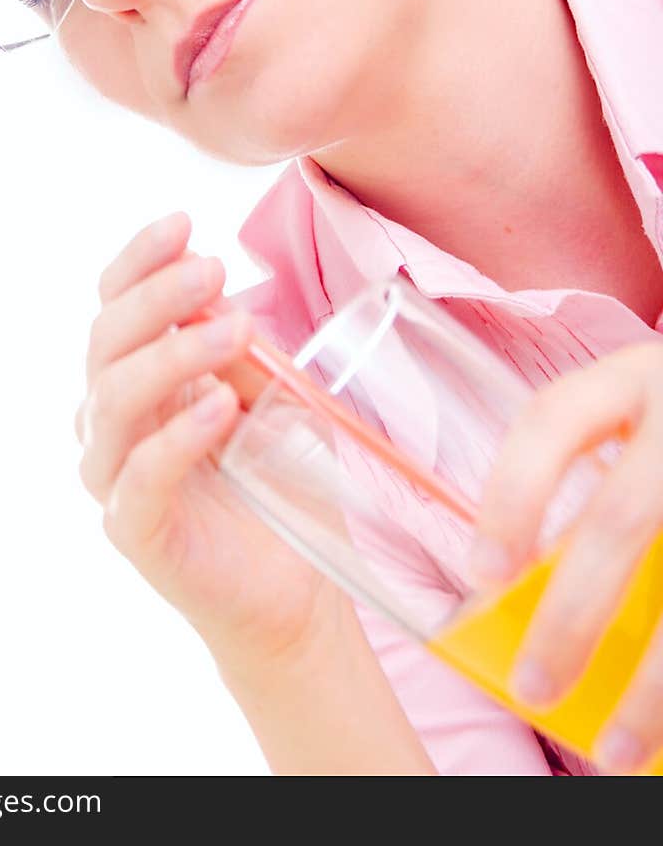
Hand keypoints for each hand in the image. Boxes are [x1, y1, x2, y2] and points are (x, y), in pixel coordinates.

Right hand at [75, 209, 344, 673]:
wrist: (289, 589)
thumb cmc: (271, 482)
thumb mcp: (263, 394)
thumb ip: (236, 349)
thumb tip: (225, 291)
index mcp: (132, 378)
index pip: (113, 306)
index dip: (138, 261)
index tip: (183, 222)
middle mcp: (110, 422)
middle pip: (106, 344)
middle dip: (156, 297)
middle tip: (214, 268)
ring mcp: (115, 479)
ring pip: (113, 402)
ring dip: (172, 355)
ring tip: (234, 329)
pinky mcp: (135, 532)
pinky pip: (140, 479)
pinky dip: (176, 438)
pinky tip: (219, 408)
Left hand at [468, 340, 662, 773]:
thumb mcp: (640, 421)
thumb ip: (595, 476)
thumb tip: (514, 594)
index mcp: (632, 376)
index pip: (551, 421)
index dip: (510, 496)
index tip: (483, 575)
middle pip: (622, 519)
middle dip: (573, 615)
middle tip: (534, 687)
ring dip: (652, 687)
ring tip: (613, 752)